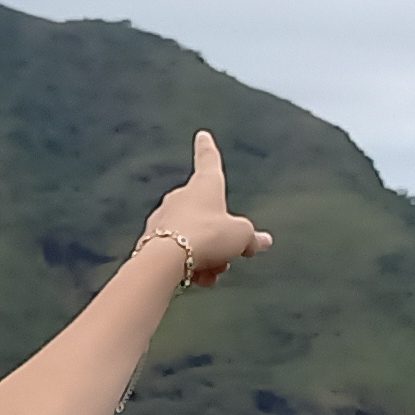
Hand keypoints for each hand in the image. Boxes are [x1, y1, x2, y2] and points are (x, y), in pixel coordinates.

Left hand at [144, 131, 274, 286]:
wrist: (165, 259)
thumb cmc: (207, 237)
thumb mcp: (240, 237)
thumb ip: (251, 238)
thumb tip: (263, 241)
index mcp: (204, 186)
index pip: (208, 161)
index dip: (208, 149)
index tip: (202, 135)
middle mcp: (181, 197)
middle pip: (208, 215)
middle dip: (220, 239)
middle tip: (227, 258)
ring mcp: (164, 217)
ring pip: (195, 237)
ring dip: (208, 257)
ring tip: (210, 272)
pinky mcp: (151, 240)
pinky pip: (178, 252)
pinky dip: (190, 265)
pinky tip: (196, 279)